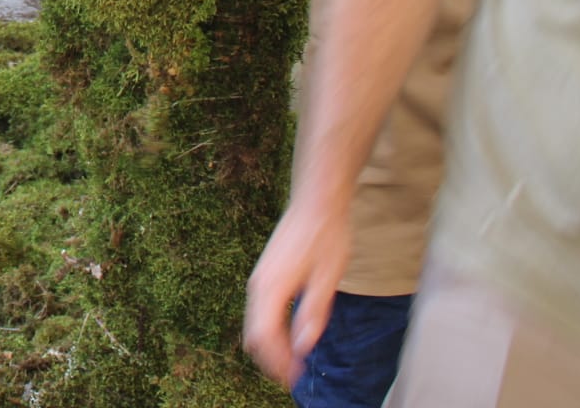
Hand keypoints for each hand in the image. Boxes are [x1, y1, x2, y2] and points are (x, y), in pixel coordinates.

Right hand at [242, 199, 352, 387]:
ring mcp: (259, 279)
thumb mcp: (327, 279)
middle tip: (293, 375)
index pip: (264, 336)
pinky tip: (288, 336)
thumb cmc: (326, 237)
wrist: (315, 203)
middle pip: (253, 333)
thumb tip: (302, 346)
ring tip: (292, 361)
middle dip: (271, 359)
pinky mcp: (265, 275)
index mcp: (271, 287)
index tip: (296, 377)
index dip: (278, 361)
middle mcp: (258, 285)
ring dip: (270, 346)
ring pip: (254, 323)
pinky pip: (259, 311)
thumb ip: (312, 314)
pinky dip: (269, 330)